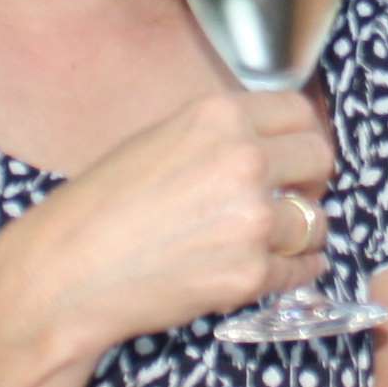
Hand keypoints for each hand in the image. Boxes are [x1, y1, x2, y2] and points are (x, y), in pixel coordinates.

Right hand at [13, 91, 335, 350]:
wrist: (67, 273)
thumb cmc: (101, 208)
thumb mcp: (159, 140)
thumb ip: (220, 135)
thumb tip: (274, 144)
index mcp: (218, 117)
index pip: (299, 113)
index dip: (300, 136)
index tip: (294, 155)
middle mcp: (243, 160)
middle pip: (320, 159)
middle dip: (309, 180)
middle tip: (289, 197)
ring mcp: (251, 219)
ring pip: (316, 220)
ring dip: (301, 231)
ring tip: (273, 240)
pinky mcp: (249, 274)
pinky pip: (300, 269)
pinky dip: (292, 272)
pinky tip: (268, 268)